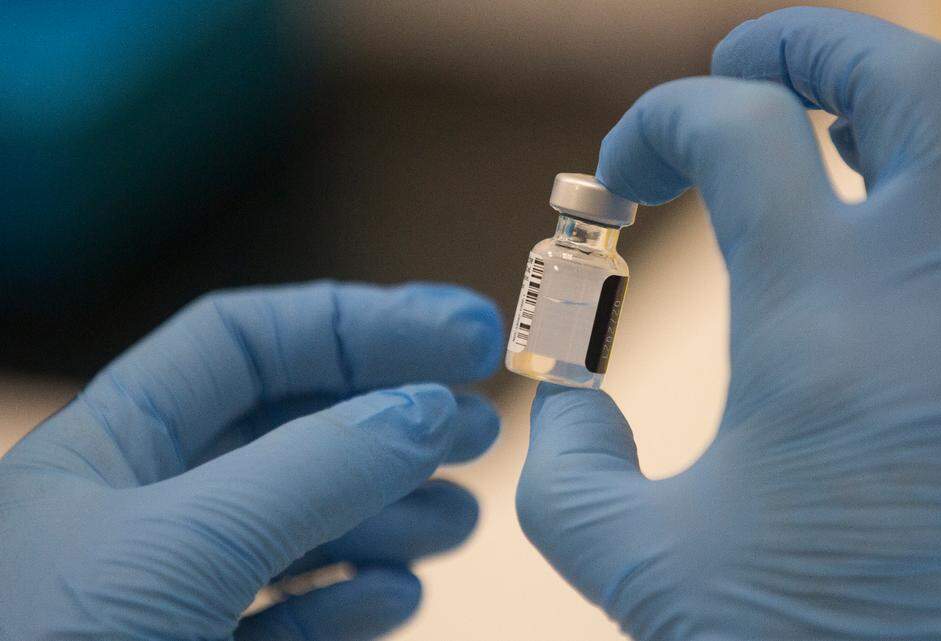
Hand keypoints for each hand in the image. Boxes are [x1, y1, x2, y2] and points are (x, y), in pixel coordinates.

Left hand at [0, 281, 502, 640]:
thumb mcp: (178, 549)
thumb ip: (310, 470)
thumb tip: (427, 410)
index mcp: (105, 451)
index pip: (245, 342)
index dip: (359, 325)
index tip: (464, 336)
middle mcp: (141, 514)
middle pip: (288, 429)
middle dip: (391, 417)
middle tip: (484, 428)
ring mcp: (170, 600)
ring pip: (300, 526)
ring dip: (389, 512)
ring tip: (459, 519)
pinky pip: (289, 622)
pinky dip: (351, 601)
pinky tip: (398, 597)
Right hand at [516, 8, 940, 639]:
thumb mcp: (650, 572)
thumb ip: (571, 475)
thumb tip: (566, 407)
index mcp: (825, 303)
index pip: (733, 129)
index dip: (658, 125)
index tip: (625, 179)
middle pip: (904, 77)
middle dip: (812, 42)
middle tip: (752, 59)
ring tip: (894, 135)